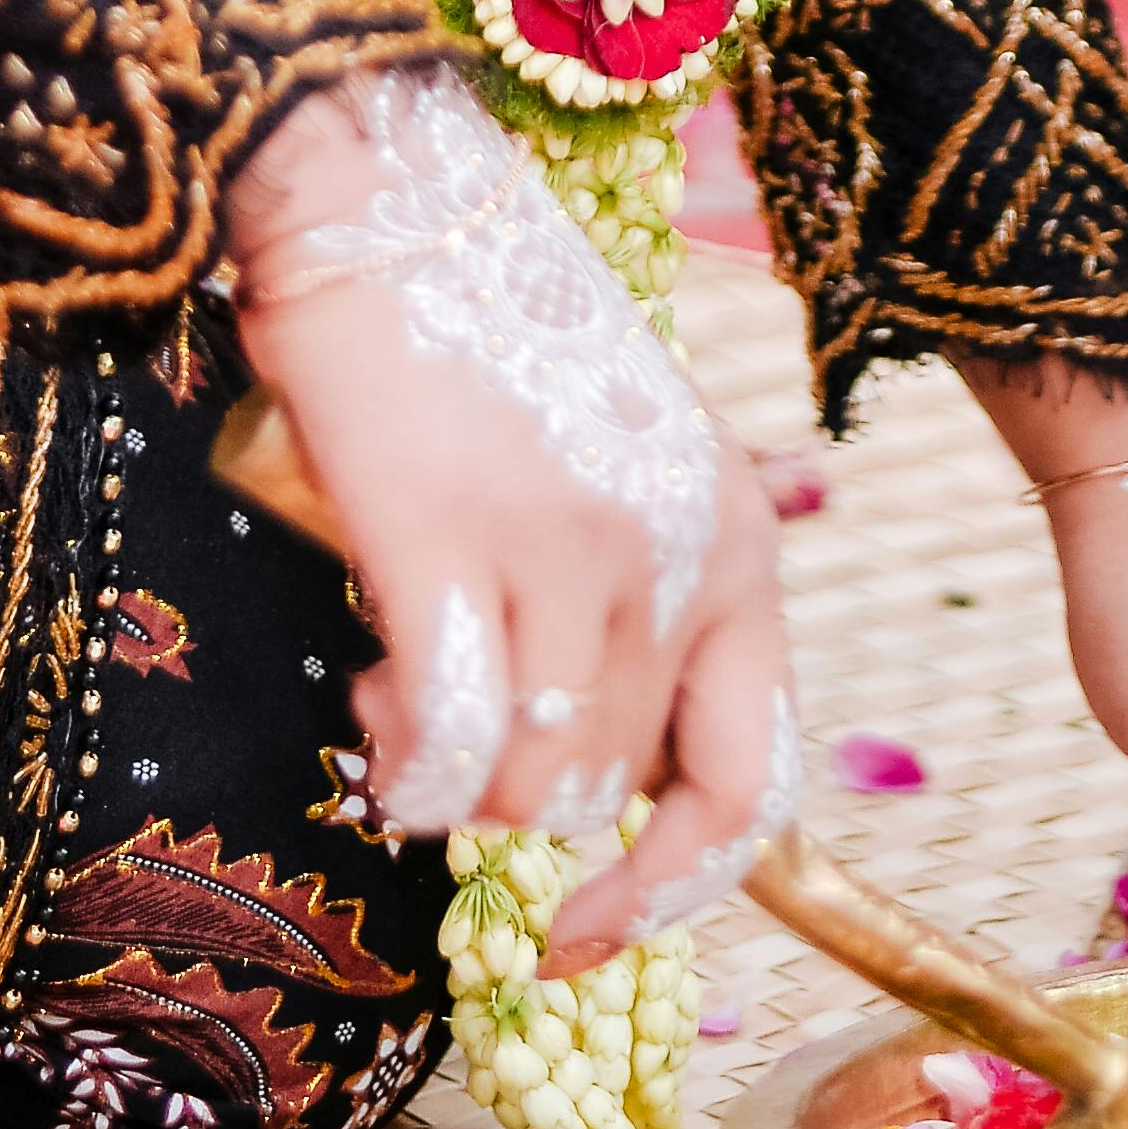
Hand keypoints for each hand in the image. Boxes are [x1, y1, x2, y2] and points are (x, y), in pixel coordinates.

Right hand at [224, 71, 790, 968]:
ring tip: (399, 682)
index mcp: (737, 532)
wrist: (378, 193)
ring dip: (453, 777)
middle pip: (610, 790)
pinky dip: (407, 765)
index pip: (751, 782)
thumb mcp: (618, 466)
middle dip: (515, 803)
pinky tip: (375, 702)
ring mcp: (576, 545)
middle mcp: (680, 548)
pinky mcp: (457, 540)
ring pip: (530, 786)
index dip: (671, 890)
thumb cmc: (483, 332)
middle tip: (438, 721)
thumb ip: (630, 608)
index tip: (577, 935)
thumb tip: (582, 784)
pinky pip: (451, 745)